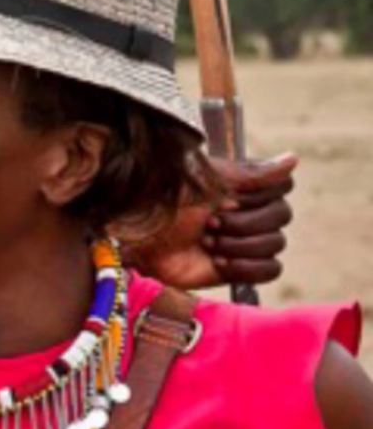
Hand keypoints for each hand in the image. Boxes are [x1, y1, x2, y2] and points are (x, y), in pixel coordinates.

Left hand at [125, 152, 296, 290]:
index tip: (226, 196)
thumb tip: (294, 158)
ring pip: (275, 243)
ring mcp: (243, 238)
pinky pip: (270, 270)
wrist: (135, 238)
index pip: (282, 186)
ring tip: (207, 240)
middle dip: (243, 221)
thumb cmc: (161, 199)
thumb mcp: (204, 180)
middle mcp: (246, 209)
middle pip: (281, 216)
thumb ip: (250, 173)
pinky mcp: (238, 266)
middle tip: (208, 221)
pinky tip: (217, 261)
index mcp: (239, 183)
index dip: (257, 194)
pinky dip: (246, 266)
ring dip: (239, 244)